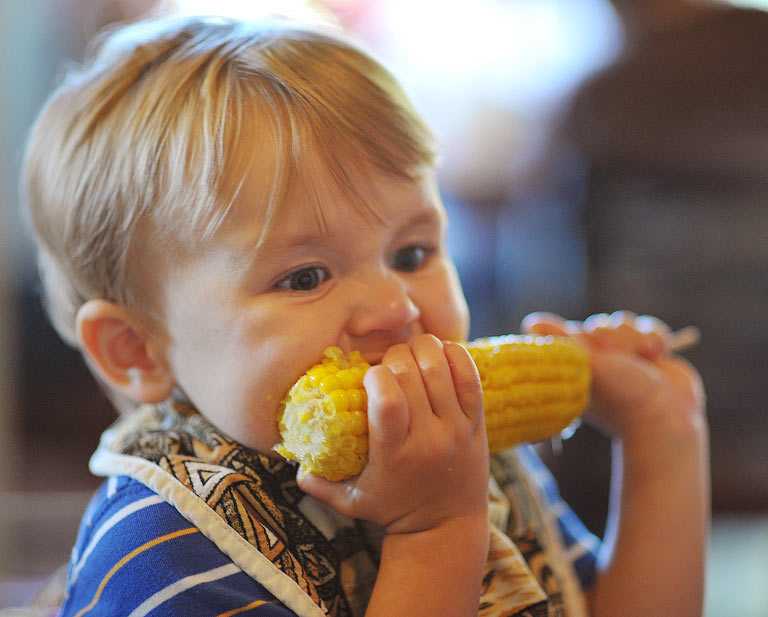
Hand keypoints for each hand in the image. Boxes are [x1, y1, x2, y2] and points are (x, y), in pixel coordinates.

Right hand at [297, 334, 489, 533]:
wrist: (447, 527)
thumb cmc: (393, 509)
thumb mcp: (352, 502)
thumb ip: (320, 485)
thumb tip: (294, 464)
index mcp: (396, 454)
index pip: (388, 400)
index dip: (374, 375)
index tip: (368, 376)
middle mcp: (430, 438)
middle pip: (411, 373)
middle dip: (393, 357)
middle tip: (388, 366)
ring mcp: (457, 428)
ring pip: (440, 366)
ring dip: (421, 350)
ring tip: (410, 357)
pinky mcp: (477, 421)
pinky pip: (469, 374)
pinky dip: (453, 355)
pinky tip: (438, 355)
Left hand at [522, 311, 705, 438]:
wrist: (669, 416)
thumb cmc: (625, 396)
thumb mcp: (592, 367)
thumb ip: (566, 342)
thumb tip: (532, 322)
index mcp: (574, 365)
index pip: (567, 330)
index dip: (582, 335)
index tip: (594, 351)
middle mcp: (596, 359)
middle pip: (597, 324)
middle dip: (615, 338)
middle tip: (622, 360)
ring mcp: (622, 354)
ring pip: (624, 321)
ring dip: (637, 339)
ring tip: (645, 359)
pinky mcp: (647, 350)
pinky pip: (647, 325)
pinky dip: (656, 338)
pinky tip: (657, 357)